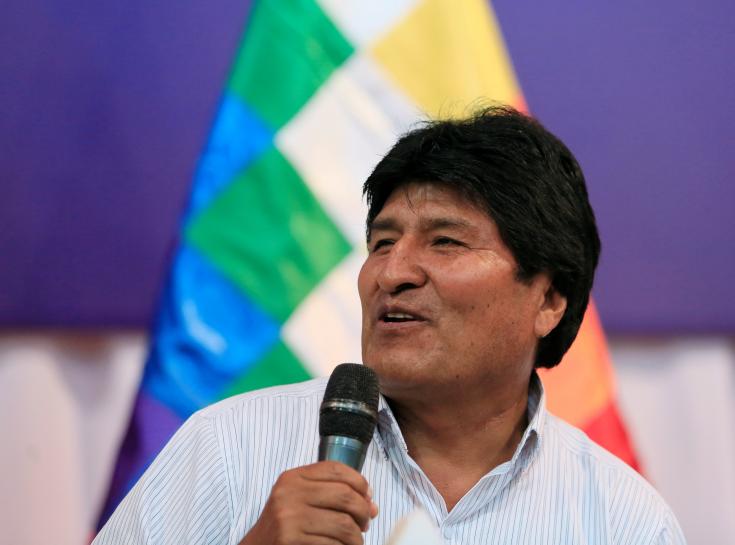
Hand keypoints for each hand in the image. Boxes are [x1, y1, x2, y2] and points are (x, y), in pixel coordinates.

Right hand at [239, 461, 378, 544]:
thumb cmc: (285, 524)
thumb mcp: (301, 499)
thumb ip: (332, 495)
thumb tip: (371, 505)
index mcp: (293, 477)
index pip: (336, 469)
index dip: (360, 482)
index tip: (368, 497)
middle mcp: (289, 493)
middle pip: (344, 495)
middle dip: (363, 511)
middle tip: (366, 523)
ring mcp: (288, 517)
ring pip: (343, 523)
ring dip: (357, 536)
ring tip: (356, 541)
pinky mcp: (290, 539)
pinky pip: (332, 543)